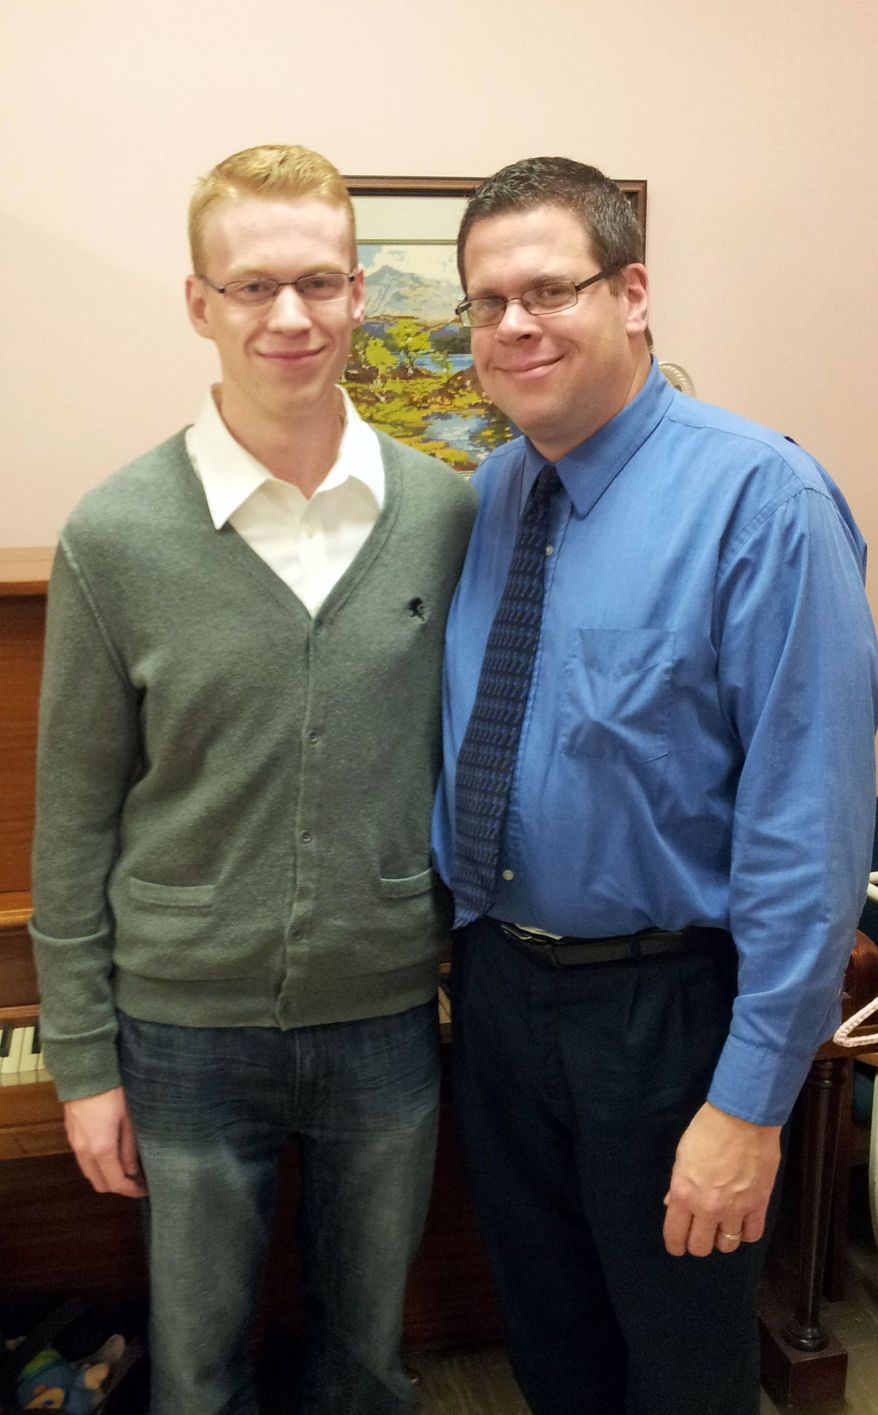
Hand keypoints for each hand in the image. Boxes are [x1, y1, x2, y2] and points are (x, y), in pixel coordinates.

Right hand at [63, 1087, 147, 1198]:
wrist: (85, 1074)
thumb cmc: (113, 1094)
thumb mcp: (129, 1120)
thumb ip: (129, 1149)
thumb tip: (132, 1171)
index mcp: (102, 1150)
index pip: (116, 1183)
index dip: (131, 1191)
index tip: (144, 1189)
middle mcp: (85, 1153)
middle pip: (100, 1184)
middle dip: (118, 1187)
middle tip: (136, 1180)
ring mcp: (75, 1145)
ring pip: (90, 1173)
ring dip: (106, 1177)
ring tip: (124, 1168)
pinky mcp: (71, 1137)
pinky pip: (83, 1161)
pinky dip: (96, 1166)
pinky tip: (110, 1155)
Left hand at [662, 1101, 780, 1256]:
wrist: (742, 1118)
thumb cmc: (706, 1130)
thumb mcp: (682, 1155)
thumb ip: (678, 1185)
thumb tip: (672, 1204)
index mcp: (684, 1194)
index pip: (675, 1235)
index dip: (675, 1245)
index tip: (677, 1247)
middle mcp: (708, 1207)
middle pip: (701, 1247)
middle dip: (698, 1244)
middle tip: (700, 1234)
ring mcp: (735, 1209)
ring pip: (727, 1245)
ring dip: (722, 1238)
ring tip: (722, 1227)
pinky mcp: (759, 1205)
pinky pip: (752, 1235)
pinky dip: (745, 1233)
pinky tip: (742, 1224)